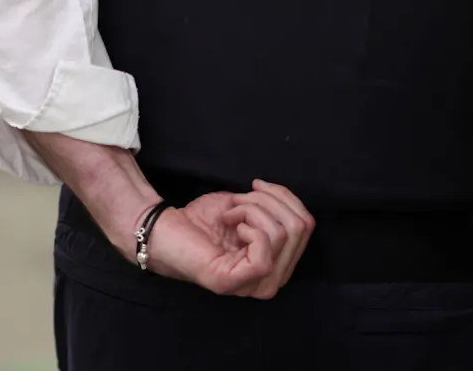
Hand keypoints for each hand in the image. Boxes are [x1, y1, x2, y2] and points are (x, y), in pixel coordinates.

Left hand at [143, 181, 314, 298]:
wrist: (164, 228)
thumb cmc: (203, 220)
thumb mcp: (247, 207)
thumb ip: (273, 208)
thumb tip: (285, 199)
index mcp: (279, 265)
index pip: (307, 226)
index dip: (285, 196)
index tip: (255, 186)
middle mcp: (272, 282)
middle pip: (299, 228)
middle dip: (268, 201)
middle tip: (239, 201)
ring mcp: (253, 286)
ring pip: (281, 234)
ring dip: (251, 209)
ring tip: (229, 213)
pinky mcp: (233, 282)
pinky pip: (263, 250)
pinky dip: (248, 225)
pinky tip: (230, 225)